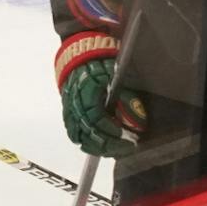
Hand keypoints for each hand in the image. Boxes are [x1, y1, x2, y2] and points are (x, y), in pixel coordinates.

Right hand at [57, 31, 144, 156]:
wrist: (78, 55)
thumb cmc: (99, 64)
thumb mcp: (115, 75)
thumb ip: (125, 96)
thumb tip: (139, 118)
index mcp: (86, 94)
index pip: (98, 120)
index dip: (113, 131)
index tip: (129, 138)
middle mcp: (74, 104)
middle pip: (89, 132)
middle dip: (109, 143)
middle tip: (127, 147)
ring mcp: (69, 109)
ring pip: (80, 135)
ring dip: (98, 146)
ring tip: (114, 150)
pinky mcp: (68, 112)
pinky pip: (73, 131)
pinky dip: (84, 141)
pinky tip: (95, 147)